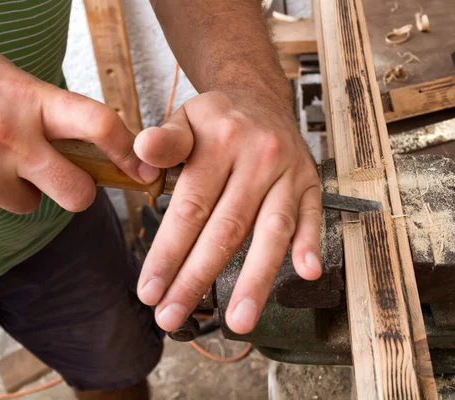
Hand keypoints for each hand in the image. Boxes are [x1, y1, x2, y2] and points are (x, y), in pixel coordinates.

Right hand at [0, 55, 159, 213]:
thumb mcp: (21, 85)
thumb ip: (59, 113)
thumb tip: (111, 142)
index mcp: (33, 99)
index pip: (100, 124)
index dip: (128, 152)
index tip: (145, 171)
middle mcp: (11, 134)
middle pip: (77, 193)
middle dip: (80, 190)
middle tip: (67, 174)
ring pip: (32, 204)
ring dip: (29, 190)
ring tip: (9, 161)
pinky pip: (3, 205)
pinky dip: (2, 191)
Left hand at [135, 91, 322, 333]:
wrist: (261, 98)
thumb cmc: (217, 119)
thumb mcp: (184, 119)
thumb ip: (165, 142)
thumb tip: (141, 153)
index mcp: (219, 142)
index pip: (190, 208)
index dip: (168, 254)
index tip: (150, 291)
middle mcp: (257, 157)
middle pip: (227, 228)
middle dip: (198, 278)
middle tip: (174, 317)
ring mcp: (288, 172)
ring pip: (272, 231)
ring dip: (256, 278)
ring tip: (239, 319)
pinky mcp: (310, 182)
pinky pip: (313, 216)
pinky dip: (309, 244)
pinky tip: (305, 272)